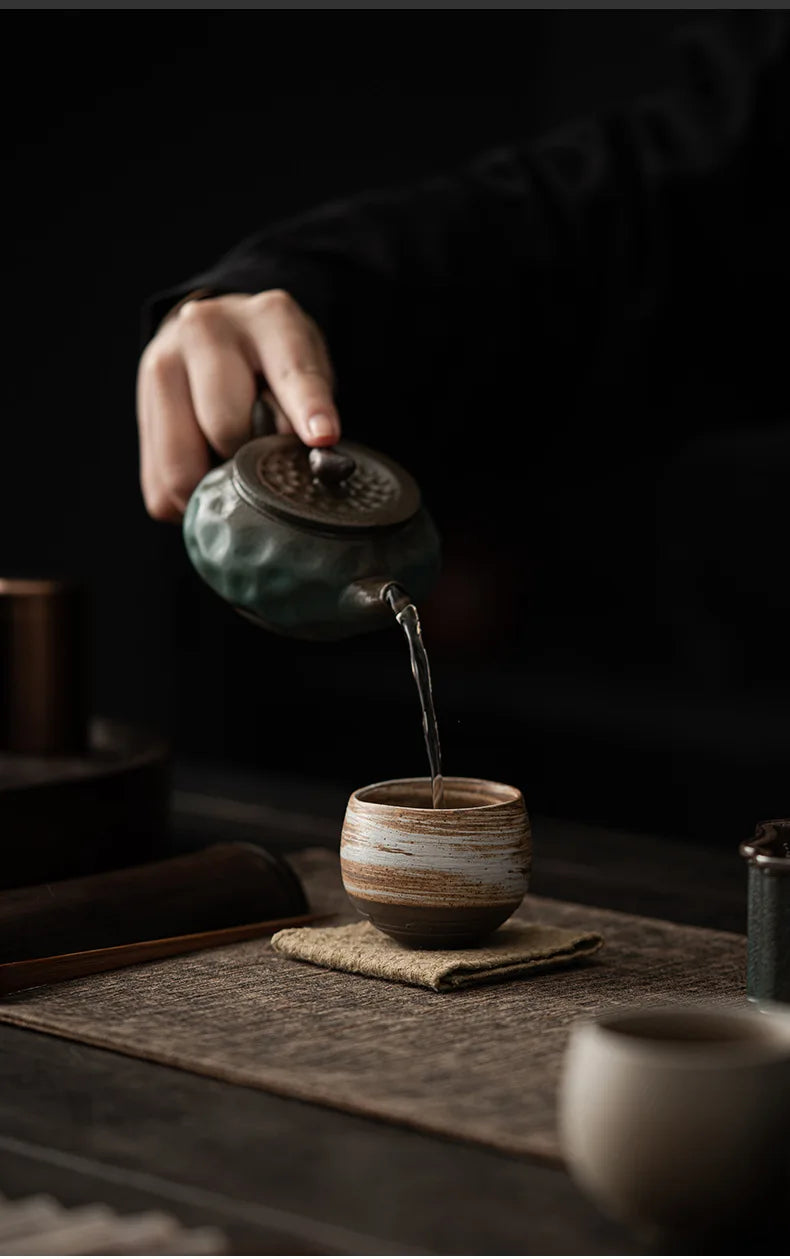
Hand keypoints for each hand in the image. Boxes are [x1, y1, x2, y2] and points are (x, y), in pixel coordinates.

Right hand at [136, 291, 339, 521]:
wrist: (216, 335)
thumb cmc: (275, 363)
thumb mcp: (308, 369)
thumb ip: (306, 411)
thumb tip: (298, 470)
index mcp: (267, 319)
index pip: (291, 370)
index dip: (308, 407)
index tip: (324, 436)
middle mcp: (205, 332)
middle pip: (226, 426)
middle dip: (250, 465)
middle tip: (266, 472)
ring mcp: (163, 367)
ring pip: (181, 467)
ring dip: (211, 491)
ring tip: (232, 484)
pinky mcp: (141, 409)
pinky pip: (160, 489)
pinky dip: (187, 501)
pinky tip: (205, 480)